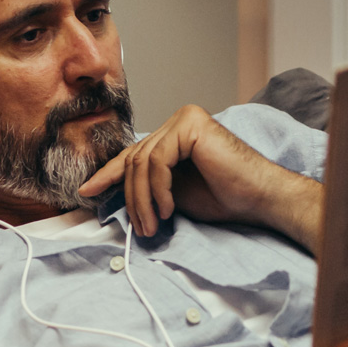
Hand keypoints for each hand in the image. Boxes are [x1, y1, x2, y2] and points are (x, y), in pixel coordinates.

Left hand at [78, 104, 323, 249]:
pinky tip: (169, 209)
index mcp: (175, 133)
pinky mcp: (191, 125)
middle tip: (141, 228)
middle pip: (136, 159)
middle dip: (131, 198)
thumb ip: (148, 184)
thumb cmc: (226, 197)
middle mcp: (179, 120)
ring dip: (143, 200)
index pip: (135, 154)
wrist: (260, 198)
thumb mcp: (174, 192)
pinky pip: (158, 161)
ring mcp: (185, 119)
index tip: (87, 192)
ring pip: (143, 162)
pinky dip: (158, 190)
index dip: (109, 174)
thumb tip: (110, 190)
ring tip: (154, 225)